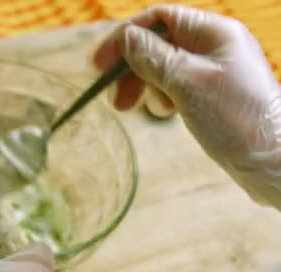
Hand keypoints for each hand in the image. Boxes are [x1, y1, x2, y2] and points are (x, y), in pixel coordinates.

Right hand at [93, 5, 280, 208]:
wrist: (273, 161)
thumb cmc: (237, 118)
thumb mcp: (187, 83)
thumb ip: (153, 57)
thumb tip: (126, 37)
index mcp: (214, 33)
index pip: (160, 19)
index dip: (126, 37)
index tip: (99, 64)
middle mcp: (214, 47)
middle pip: (158, 45)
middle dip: (132, 68)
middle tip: (116, 99)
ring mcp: (213, 71)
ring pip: (164, 67)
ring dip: (145, 85)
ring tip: (139, 109)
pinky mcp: (211, 94)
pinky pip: (176, 86)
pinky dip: (161, 97)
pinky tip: (165, 113)